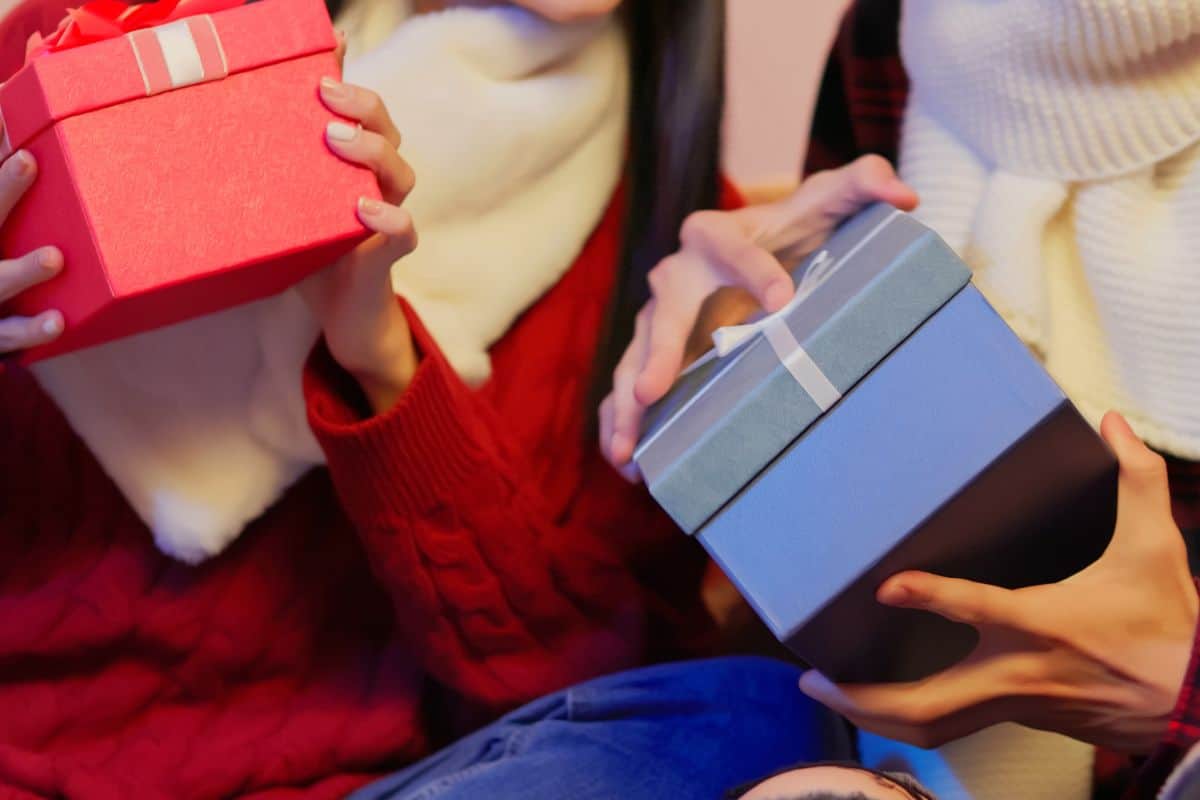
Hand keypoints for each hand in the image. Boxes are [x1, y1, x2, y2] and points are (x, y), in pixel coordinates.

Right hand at [0, 149, 64, 354]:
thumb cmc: (0, 267)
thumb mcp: (5, 232)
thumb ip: (8, 189)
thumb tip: (19, 124)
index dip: (1, 169)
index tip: (17, 134)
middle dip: (3, 188)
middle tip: (28, 159)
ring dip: (22, 268)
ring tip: (54, 257)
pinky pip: (8, 334)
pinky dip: (30, 329)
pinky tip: (57, 322)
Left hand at [298, 53, 417, 413]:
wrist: (343, 322)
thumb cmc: (308, 259)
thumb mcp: (283, 210)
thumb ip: (266, 176)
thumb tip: (209, 137)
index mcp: (353, 168)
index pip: (363, 112)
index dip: (351, 79)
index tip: (328, 51)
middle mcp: (377, 186)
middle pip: (388, 130)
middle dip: (362, 105)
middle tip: (324, 95)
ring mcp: (387, 220)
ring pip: (401, 173)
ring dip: (373, 152)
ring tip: (336, 141)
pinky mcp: (387, 258)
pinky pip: (403, 231)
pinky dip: (390, 217)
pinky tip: (364, 207)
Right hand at [599, 155, 916, 478]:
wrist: (760, 246)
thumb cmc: (794, 225)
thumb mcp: (827, 199)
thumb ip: (864, 182)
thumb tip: (904, 196)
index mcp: (714, 234)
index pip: (734, 251)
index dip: (756, 272)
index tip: (782, 302)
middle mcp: (677, 274)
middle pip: (662, 313)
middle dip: (658, 353)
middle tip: (652, 392)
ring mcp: (659, 317)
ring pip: (634, 357)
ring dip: (627, 403)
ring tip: (625, 449)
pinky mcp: (656, 350)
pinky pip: (629, 384)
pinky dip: (620, 421)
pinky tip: (627, 463)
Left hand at [800, 412, 1199, 753]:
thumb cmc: (1171, 627)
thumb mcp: (1158, 548)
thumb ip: (1137, 480)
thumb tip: (1114, 422)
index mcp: (1045, 623)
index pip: (981, 609)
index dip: (932, 597)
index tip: (887, 584)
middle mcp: (1018, 671)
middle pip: (929, 703)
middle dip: (864, 698)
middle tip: (811, 678)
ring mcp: (1015, 703)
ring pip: (935, 725)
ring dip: (875, 715)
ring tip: (826, 692)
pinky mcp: (1020, 718)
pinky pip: (954, 723)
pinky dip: (911, 715)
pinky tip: (878, 698)